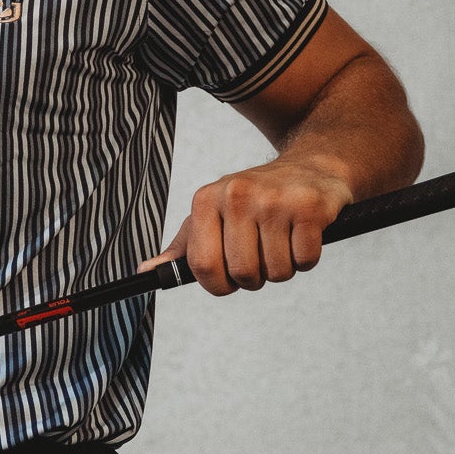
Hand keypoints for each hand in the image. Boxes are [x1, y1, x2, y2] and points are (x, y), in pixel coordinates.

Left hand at [150, 160, 352, 296]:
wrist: (308, 168)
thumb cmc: (254, 199)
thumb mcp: (212, 214)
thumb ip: (183, 246)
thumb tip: (146, 271)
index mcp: (206, 199)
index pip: (202, 265)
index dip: (218, 285)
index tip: (228, 280)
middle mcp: (236, 195)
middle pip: (242, 273)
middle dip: (254, 279)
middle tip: (261, 256)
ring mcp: (274, 200)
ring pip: (276, 272)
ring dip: (283, 269)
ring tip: (283, 241)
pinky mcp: (308, 207)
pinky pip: (305, 261)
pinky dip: (306, 259)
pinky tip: (303, 235)